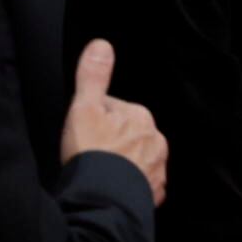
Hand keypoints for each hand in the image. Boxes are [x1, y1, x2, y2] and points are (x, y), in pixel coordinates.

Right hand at [56, 41, 162, 200]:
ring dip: (120, 162)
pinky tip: (112, 186)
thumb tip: (102, 44)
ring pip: (135, 158)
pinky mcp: (155, 191)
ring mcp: (158, 167)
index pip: (113, 109)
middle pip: (126, 134)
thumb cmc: (91, 151)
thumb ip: (93, 76)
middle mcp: (157, 140)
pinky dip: (128, 183)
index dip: (94, 119)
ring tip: (99, 169)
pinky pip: (141, 183)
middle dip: (110, 140)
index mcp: (141, 116)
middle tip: (89, 152)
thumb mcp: (84, 107)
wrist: (102, 197)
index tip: (83, 131)